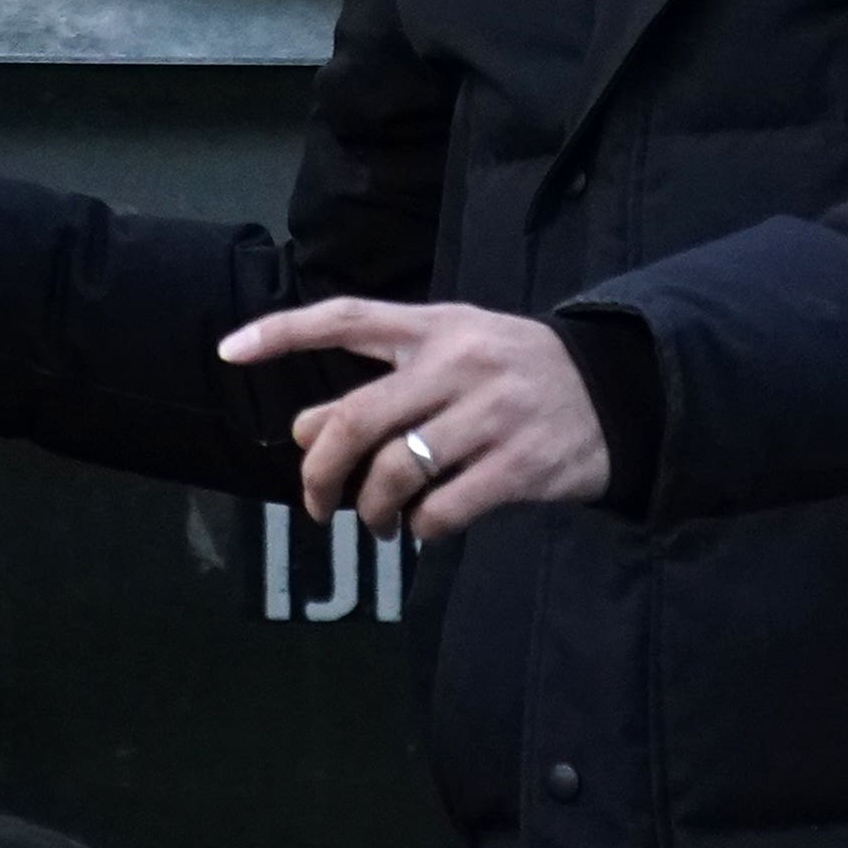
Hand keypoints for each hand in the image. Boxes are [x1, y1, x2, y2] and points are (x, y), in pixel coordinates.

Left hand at [221, 298, 611, 538]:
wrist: (618, 394)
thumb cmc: (515, 375)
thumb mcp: (451, 361)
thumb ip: (380, 390)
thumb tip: (302, 432)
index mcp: (435, 327)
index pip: (346, 317)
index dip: (282, 332)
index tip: (228, 352)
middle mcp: (458, 363)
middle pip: (356, 420)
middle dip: (319, 473)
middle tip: (316, 505)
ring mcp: (492, 414)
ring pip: (395, 473)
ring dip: (372, 511)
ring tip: (379, 524)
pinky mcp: (521, 465)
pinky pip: (444, 510)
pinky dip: (423, 530)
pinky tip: (428, 528)